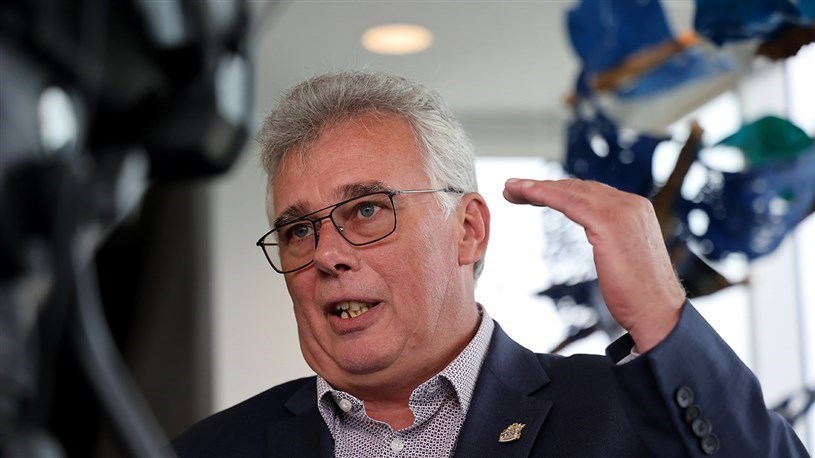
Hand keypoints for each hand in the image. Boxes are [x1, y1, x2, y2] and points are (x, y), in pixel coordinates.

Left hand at [503, 178, 684, 351]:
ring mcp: (622, 210)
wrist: (658, 314)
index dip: (559, 191)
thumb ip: (610, 240)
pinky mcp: (609, 222)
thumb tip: (597, 239)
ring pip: (570, 191)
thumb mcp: (622, 258)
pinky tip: (525, 194)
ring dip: (536, 187)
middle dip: (543, 187)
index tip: (532, 194)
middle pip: (578, 187)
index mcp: (635, 210)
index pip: (590, 193)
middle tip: (513, 188)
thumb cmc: (638, 296)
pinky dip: (543, 194)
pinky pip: (568, 201)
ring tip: (511, 189)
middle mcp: (631, 204)